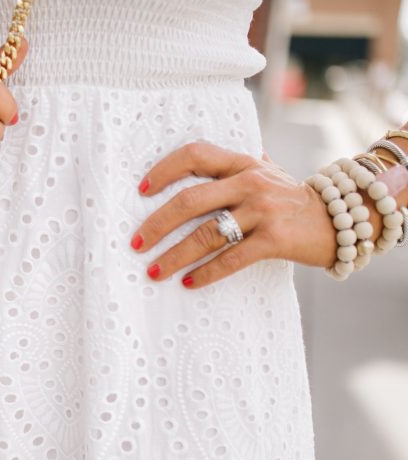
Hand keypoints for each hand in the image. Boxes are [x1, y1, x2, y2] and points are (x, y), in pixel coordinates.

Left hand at [129, 140, 338, 288]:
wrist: (343, 218)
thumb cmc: (291, 199)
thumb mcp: (266, 172)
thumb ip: (235, 166)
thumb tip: (194, 161)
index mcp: (242, 163)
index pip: (195, 155)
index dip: (164, 170)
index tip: (141, 190)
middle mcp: (250, 182)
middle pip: (191, 200)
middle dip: (157, 224)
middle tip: (136, 244)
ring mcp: (263, 210)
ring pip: (207, 233)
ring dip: (175, 255)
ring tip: (154, 270)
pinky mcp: (275, 239)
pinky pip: (231, 258)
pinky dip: (206, 273)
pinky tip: (188, 283)